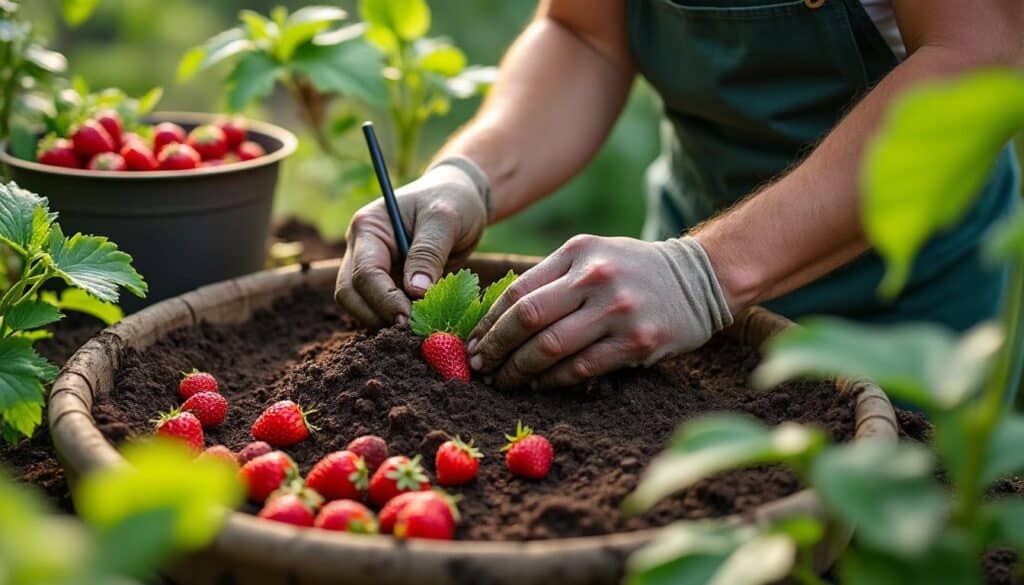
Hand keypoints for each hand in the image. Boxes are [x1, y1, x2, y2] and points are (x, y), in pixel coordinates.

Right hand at [334, 163, 487, 326]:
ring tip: (421, 326)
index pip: (364, 273)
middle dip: (377, 316)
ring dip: (385, 321)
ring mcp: (371, 267)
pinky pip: (379, 308)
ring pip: (360, 306)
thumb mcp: (445, 219)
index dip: (384, 300)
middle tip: (414, 329)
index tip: (410, 318)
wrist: (458, 198)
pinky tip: (421, 322)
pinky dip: (396, 319)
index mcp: (368, 228)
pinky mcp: (386, 283)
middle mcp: (361, 249)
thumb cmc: (452, 200)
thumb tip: (415, 292)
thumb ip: (429, 253)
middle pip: (350, 294)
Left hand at [465, 235, 733, 387]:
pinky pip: (581, 368)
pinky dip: (553, 381)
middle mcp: (595, 277)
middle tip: (480, 368)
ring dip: (519, 371)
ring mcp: (617, 310)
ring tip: (504, 382)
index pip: (518, 290)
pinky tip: (538, 386)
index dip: (489, 322)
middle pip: (527, 318)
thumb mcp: (592, 256)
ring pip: (550, 348)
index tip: (472, 344)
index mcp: (577, 252)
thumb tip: (497, 320)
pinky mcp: (637, 342)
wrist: (700, 278)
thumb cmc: (632, 270)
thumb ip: (551, 279)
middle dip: (496, 348)